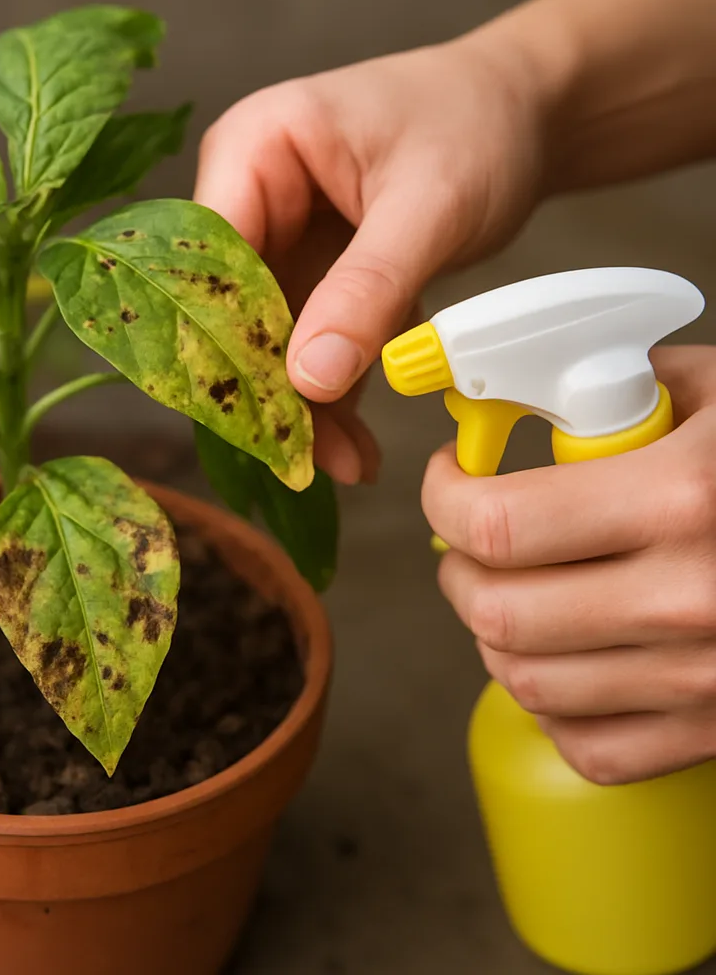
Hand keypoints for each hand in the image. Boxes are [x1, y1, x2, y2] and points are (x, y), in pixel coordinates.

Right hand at [194, 35, 547, 482]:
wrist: (526, 114)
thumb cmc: (478, 124)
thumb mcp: (429, 206)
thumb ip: (367, 290)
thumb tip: (308, 378)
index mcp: (253, 148)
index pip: (210, 260)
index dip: (229, 341)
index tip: (265, 416)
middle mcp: (249, 193)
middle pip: (234, 309)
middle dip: (273, 386)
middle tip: (309, 460)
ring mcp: (278, 236)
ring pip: (272, 339)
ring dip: (307, 405)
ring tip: (350, 464)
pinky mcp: (311, 272)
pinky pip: (311, 342)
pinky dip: (336, 391)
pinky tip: (357, 444)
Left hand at [423, 346, 715, 784]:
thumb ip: (617, 388)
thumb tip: (518, 395)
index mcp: (685, 498)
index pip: (498, 523)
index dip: (445, 497)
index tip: (450, 478)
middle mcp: (692, 600)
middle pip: (498, 613)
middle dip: (458, 568)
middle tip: (468, 538)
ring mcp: (708, 680)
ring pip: (527, 683)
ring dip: (493, 635)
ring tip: (507, 591)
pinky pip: (590, 747)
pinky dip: (551, 707)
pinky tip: (563, 658)